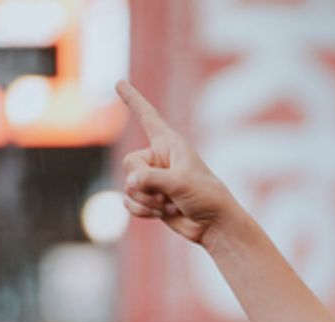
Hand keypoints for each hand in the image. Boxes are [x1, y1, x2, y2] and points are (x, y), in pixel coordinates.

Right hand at [116, 81, 236, 244]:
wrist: (214, 225)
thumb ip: (151, 179)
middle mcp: (159, 158)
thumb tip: (129, 183)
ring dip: (147, 201)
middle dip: (145, 184)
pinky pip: (129, 202)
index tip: (119, 82)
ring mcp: (153, 179)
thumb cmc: (206, 197)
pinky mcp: (150, 198)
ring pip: (128, 186)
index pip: (148, 116)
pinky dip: (142, 211)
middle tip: (169, 194)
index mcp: (170, 144)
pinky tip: (162, 214)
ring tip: (171, 204)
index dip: (133, 100)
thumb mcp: (181, 182)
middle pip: (130, 164)